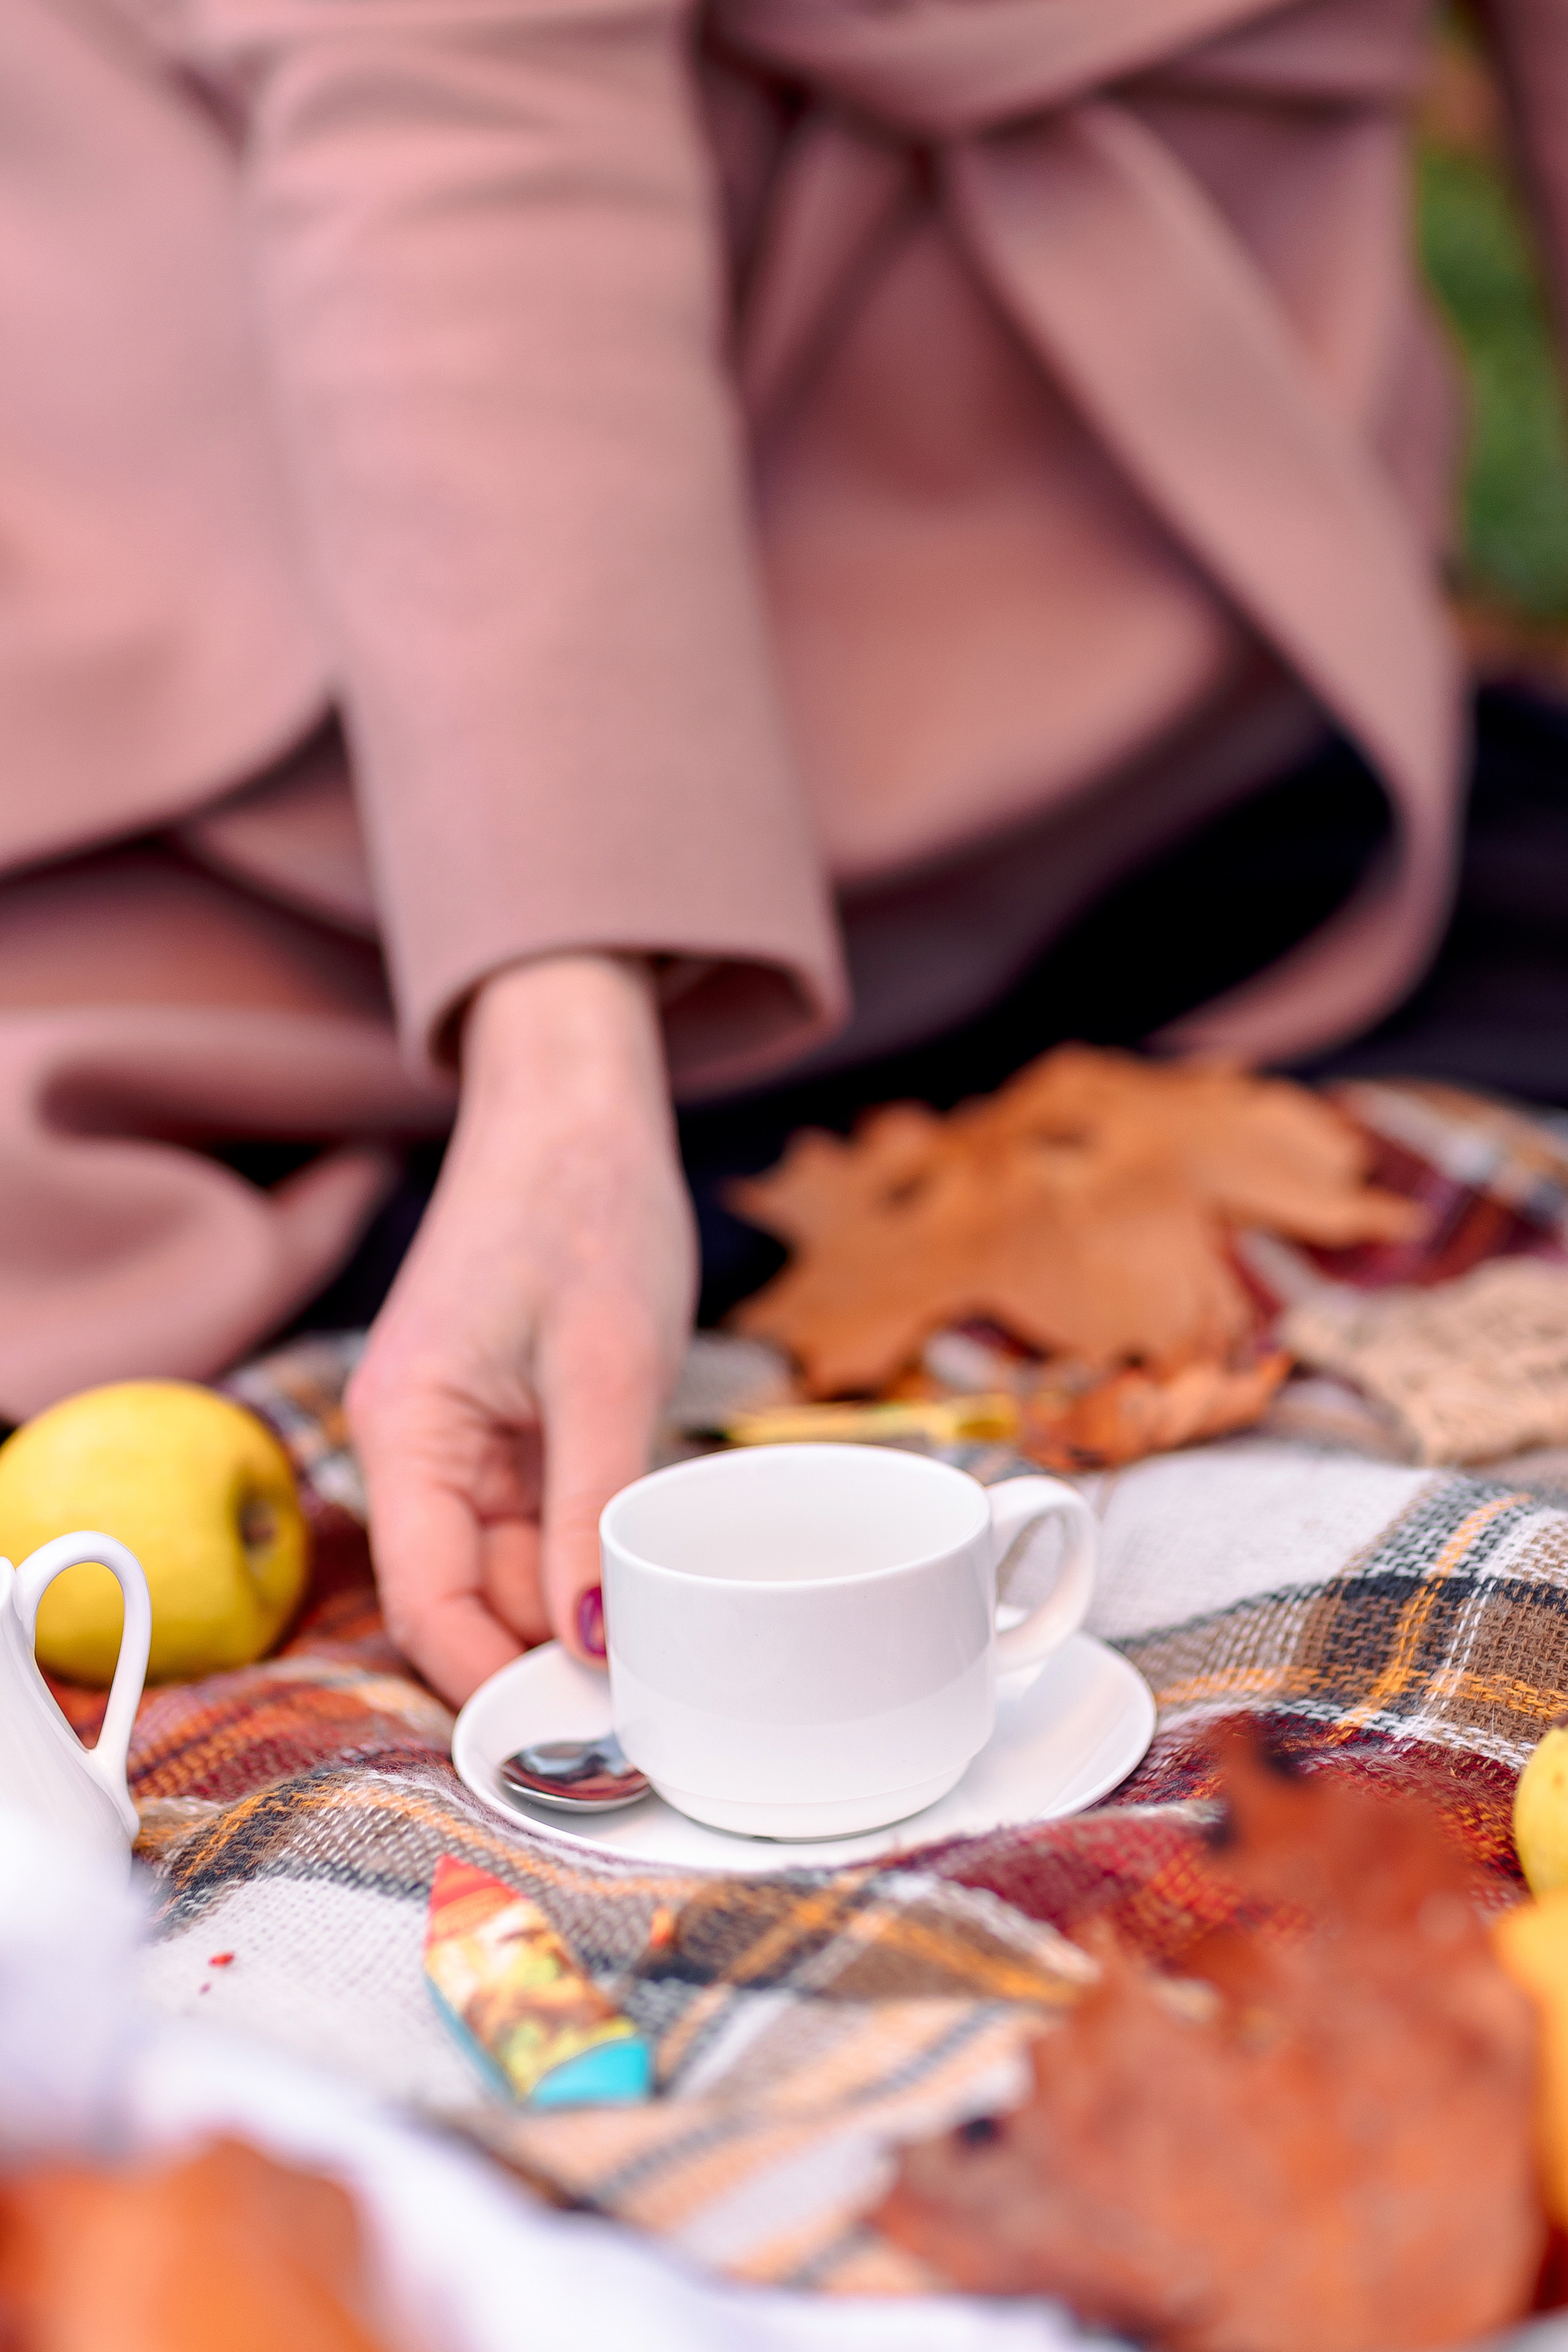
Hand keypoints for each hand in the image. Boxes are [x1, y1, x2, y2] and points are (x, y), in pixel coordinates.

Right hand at [347, 954, 695, 1704]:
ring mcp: (465, 1435)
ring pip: (512, 1564)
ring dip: (575, 1608)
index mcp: (408, 1431)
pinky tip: (652, 1576)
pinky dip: (589, 1552)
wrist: (579, 1103)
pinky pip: (541, 1516)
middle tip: (650, 1712)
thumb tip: (591, 1646)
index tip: (580, 1739)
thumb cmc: (584, 1205)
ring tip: (666, 1652)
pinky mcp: (511, 1420)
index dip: (491, 1681)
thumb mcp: (605, 1364)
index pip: (426, 1601)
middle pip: (468, 1595)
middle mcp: (419, 1445)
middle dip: (545, 1657)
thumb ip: (594, 1509)